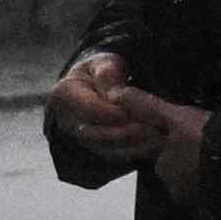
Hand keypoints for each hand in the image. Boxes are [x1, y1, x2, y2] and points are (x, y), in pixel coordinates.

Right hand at [49, 51, 207, 182]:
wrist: (96, 86)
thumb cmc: (102, 72)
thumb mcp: (105, 63)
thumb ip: (108, 74)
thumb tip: (113, 93)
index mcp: (63, 94)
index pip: (89, 109)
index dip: (115, 112)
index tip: (139, 111)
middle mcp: (66, 120)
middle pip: (95, 134)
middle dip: (126, 133)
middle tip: (153, 129)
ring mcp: (78, 137)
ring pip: (104, 149)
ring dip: (132, 146)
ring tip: (157, 138)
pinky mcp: (93, 149)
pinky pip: (112, 157)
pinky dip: (133, 153)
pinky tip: (153, 146)